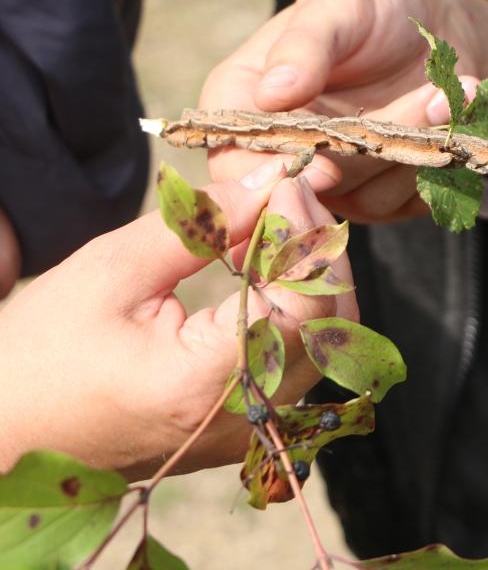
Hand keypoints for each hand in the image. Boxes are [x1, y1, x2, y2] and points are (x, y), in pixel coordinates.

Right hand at [0, 160, 356, 477]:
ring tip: (270, 223)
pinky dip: (293, 305)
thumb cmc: (37, 356)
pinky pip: (298, 359)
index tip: (286, 182)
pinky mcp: (243, 426)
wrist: (3, 433)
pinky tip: (262, 264)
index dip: (306, 234)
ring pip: (324, 342)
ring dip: (309, 275)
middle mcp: (243, 418)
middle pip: (330, 323)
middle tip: (286, 193)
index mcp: (208, 385)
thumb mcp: (110, 273)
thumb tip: (269, 179)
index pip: (307, 304)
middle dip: (316, 248)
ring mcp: (248, 430)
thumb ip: (200, 224)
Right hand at [202, 0, 487, 221]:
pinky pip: (411, 198)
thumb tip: (271, 93)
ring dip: (417, 145)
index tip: (324, 166)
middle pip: (308, 188)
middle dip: (373, 148)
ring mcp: (341, 180)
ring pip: (369, 197)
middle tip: (432, 96)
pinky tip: (460, 110)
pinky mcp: (391, 194)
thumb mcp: (342, 4)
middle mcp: (288, 150)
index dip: (268, 176)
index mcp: (247, 100)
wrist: (447, 21)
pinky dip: (441, 156)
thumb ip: (307, 43)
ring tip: (450, 91)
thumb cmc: (380, 4)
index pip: (233, 159)